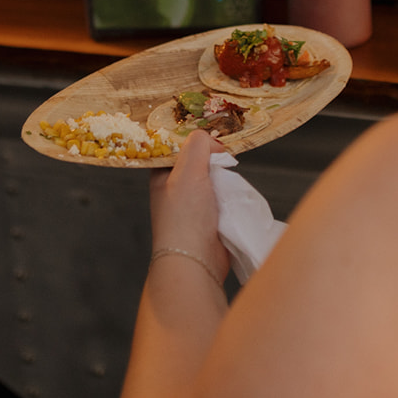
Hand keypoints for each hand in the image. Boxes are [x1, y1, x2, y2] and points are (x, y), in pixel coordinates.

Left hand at [149, 131, 230, 281]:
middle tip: (224, 159)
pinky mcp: (210, 218)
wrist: (196, 260)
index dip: (195, 140)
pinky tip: (235, 195)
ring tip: (228, 181)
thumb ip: (197, 145)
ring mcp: (193, 204)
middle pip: (200, 161)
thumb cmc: (185, 216)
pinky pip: (224, 197)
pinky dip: (232, 194)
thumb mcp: (187, 170)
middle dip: (214, 159)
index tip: (212, 138)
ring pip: (214, 178)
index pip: (178, 146)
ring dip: (225, 179)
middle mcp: (176, 188)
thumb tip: (213, 143)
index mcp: (162, 174)